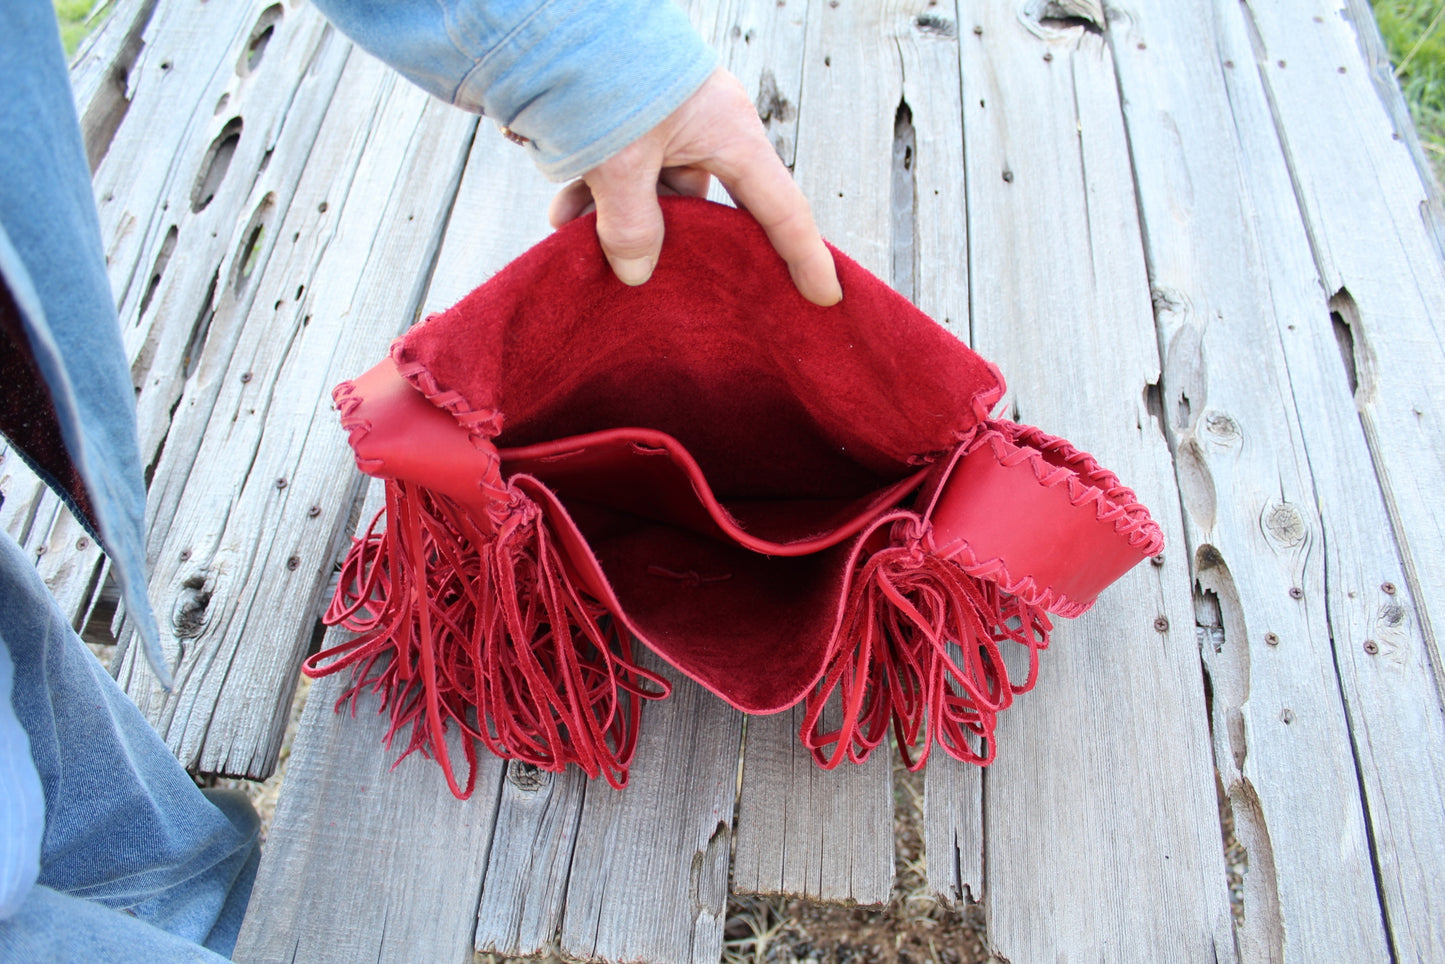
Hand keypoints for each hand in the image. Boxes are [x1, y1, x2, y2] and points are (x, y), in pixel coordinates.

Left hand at [548, 68, 842, 306]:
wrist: (547, 15)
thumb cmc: (601, 73)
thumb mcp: (619, 163)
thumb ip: (631, 226)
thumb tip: (636, 272)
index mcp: (729, 134)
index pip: (781, 209)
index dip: (804, 257)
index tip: (823, 298)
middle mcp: (706, 129)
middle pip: (707, 209)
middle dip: (671, 244)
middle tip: (652, 281)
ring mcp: (666, 125)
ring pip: (654, 193)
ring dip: (619, 220)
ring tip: (578, 236)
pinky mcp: (629, 121)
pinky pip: (623, 174)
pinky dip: (597, 197)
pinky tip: (564, 214)